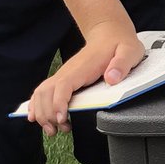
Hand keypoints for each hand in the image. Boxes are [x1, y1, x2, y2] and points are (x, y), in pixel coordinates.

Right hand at [27, 19, 144, 134]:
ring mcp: (64, 75)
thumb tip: (112, 78)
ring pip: (42, 93)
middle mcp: (68, 71)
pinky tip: (36, 117)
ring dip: (41, 113)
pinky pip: (44, 92)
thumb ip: (121, 64)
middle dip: (47, 114)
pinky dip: (37, 105)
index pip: (63, 86)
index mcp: (82, 67)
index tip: (61, 118)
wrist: (109, 33)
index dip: (59, 103)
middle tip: (57, 130)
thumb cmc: (119, 44)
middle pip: (46, 93)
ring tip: (52, 130)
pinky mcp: (64, 79)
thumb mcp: (128, 51)